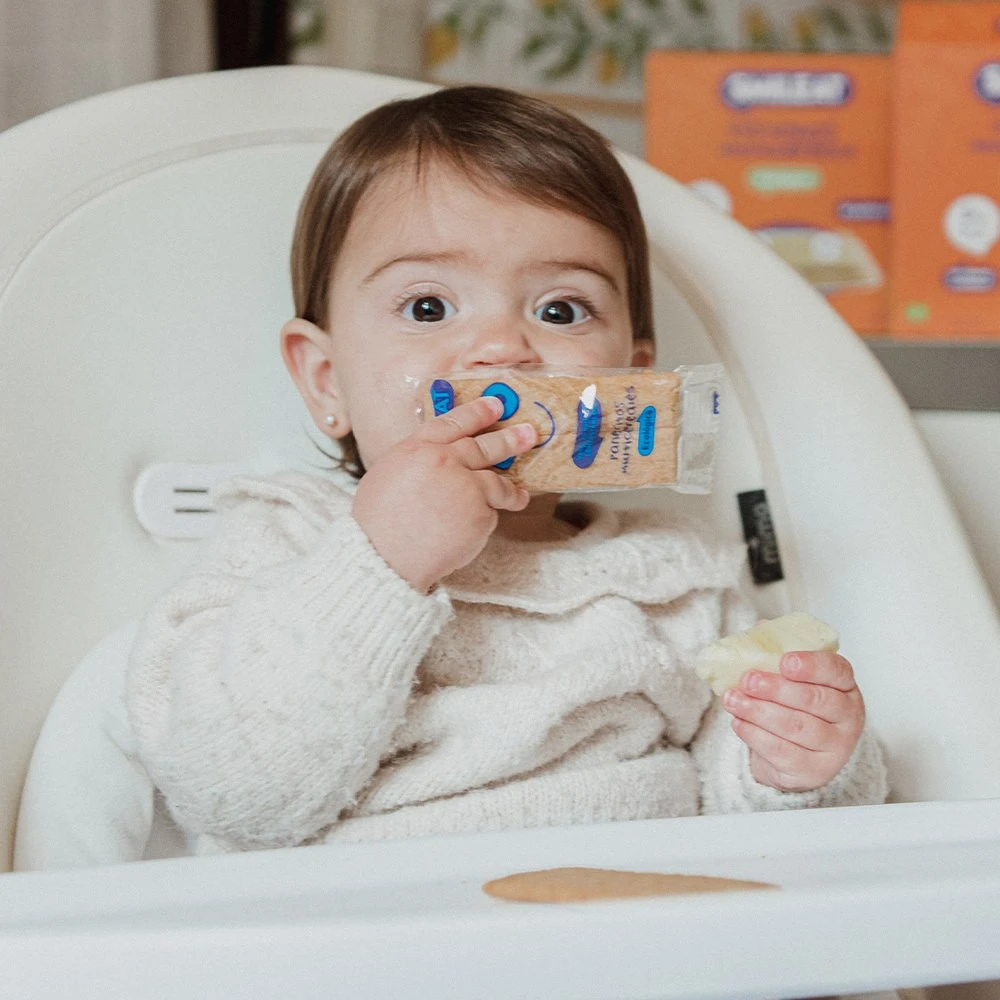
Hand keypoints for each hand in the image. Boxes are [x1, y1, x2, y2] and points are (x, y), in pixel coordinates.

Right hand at [353, 396, 535, 592]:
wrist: (385, 557)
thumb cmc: (378, 524)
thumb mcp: (387, 476)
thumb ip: (417, 462)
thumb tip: (434, 460)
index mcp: (417, 449)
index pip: (453, 422)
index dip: (477, 412)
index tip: (496, 405)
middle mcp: (444, 461)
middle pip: (484, 446)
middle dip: (510, 439)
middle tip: (528, 434)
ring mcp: (466, 486)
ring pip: (496, 482)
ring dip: (512, 488)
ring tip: (520, 495)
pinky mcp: (480, 513)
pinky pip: (488, 514)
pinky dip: (481, 524)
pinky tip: (471, 534)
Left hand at [722, 652, 864, 792]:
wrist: (798, 757)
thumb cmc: (796, 708)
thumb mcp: (792, 679)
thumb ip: (778, 652)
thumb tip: (759, 627)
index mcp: (845, 687)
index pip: (837, 671)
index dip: (811, 665)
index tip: (785, 661)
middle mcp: (847, 717)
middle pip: (815, 700)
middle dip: (777, 688)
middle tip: (748, 679)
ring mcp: (835, 748)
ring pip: (796, 727)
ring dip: (759, 712)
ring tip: (733, 700)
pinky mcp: (814, 771)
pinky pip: (783, 752)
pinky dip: (756, 735)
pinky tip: (738, 722)